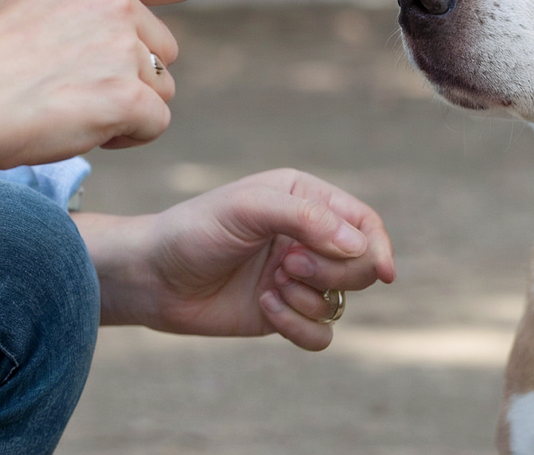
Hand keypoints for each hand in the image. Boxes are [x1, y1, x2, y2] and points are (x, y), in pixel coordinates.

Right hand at [0, 0, 285, 172]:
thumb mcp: (20, 5)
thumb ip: (75, 7)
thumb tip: (110, 24)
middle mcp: (119, 3)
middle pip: (165, 54)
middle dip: (132, 80)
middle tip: (68, 91)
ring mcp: (126, 46)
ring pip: (161, 94)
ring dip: (126, 111)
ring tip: (62, 108)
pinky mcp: (128, 93)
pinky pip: (152, 125)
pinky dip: (123, 136)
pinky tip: (76, 127)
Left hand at [83, 169, 396, 350]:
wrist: (151, 276)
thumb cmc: (195, 230)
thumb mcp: (248, 208)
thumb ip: (306, 218)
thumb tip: (359, 246)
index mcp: (305, 200)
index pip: (363, 222)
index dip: (377, 246)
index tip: (382, 272)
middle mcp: (307, 238)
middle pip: (361, 265)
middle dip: (334, 272)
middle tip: (289, 266)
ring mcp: (297, 278)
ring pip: (341, 301)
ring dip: (309, 298)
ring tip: (271, 287)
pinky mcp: (283, 313)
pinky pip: (320, 333)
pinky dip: (298, 326)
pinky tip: (266, 308)